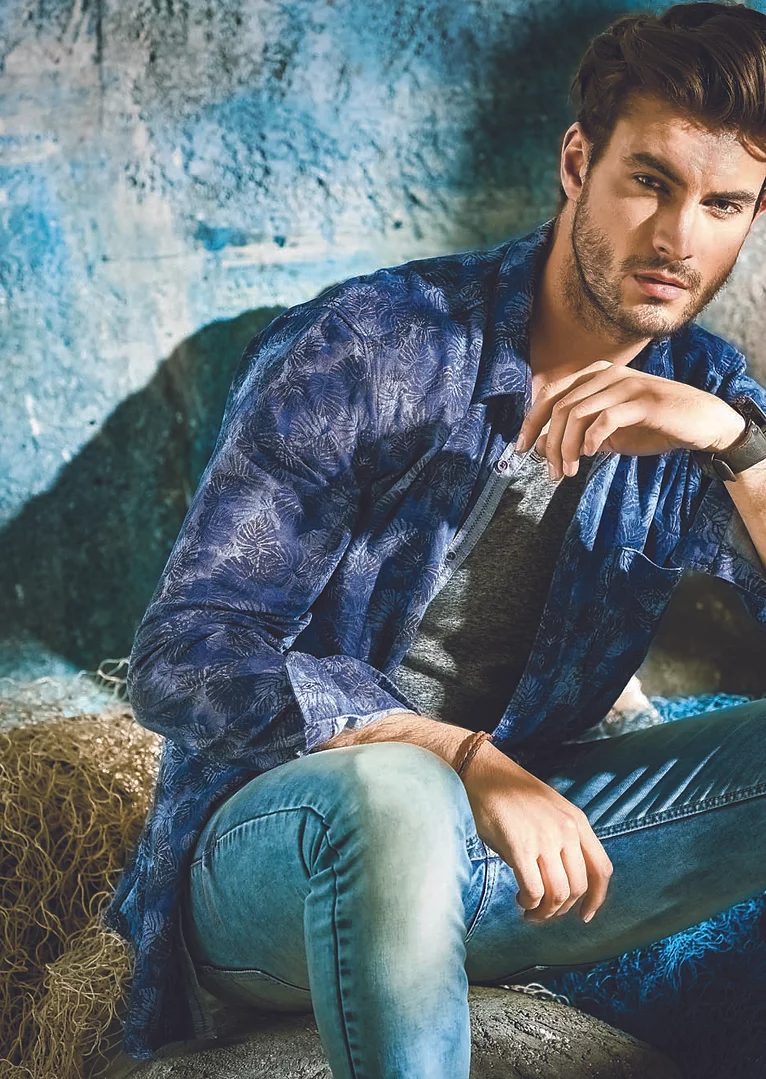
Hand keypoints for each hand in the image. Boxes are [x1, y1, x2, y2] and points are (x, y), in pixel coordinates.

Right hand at [462, 743, 612, 922]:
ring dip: (545, 911)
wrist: (484, 772)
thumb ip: (562, 841)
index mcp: (577, 821)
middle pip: (579, 887)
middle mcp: (567, 830)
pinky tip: (520, 899)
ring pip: (558, 894)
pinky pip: (533, 890)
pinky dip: (529, 903)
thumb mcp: (551, 811)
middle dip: (562, 909)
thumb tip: (559, 883)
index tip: (584, 915)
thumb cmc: (512, 795)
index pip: (602, 869)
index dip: (596, 899)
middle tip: (544, 912)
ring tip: (530, 909)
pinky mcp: (520, 846)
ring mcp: (545, 838)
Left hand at [515, 360, 746, 479]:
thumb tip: (543, 447)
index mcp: (595, 376)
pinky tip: (589, 454)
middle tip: (551, 472)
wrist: (701, 423)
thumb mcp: (609, 431)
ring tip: (569, 471)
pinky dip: (591, 439)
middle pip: (559, 407)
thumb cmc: (654, 425)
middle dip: (549, 444)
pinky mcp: (644, 401)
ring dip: (566, 447)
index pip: (549, 394)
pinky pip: (605, 418)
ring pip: (577, 414)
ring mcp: (626, 384)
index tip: (521, 448)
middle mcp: (607, 374)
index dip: (531, 422)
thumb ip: (579, 433)